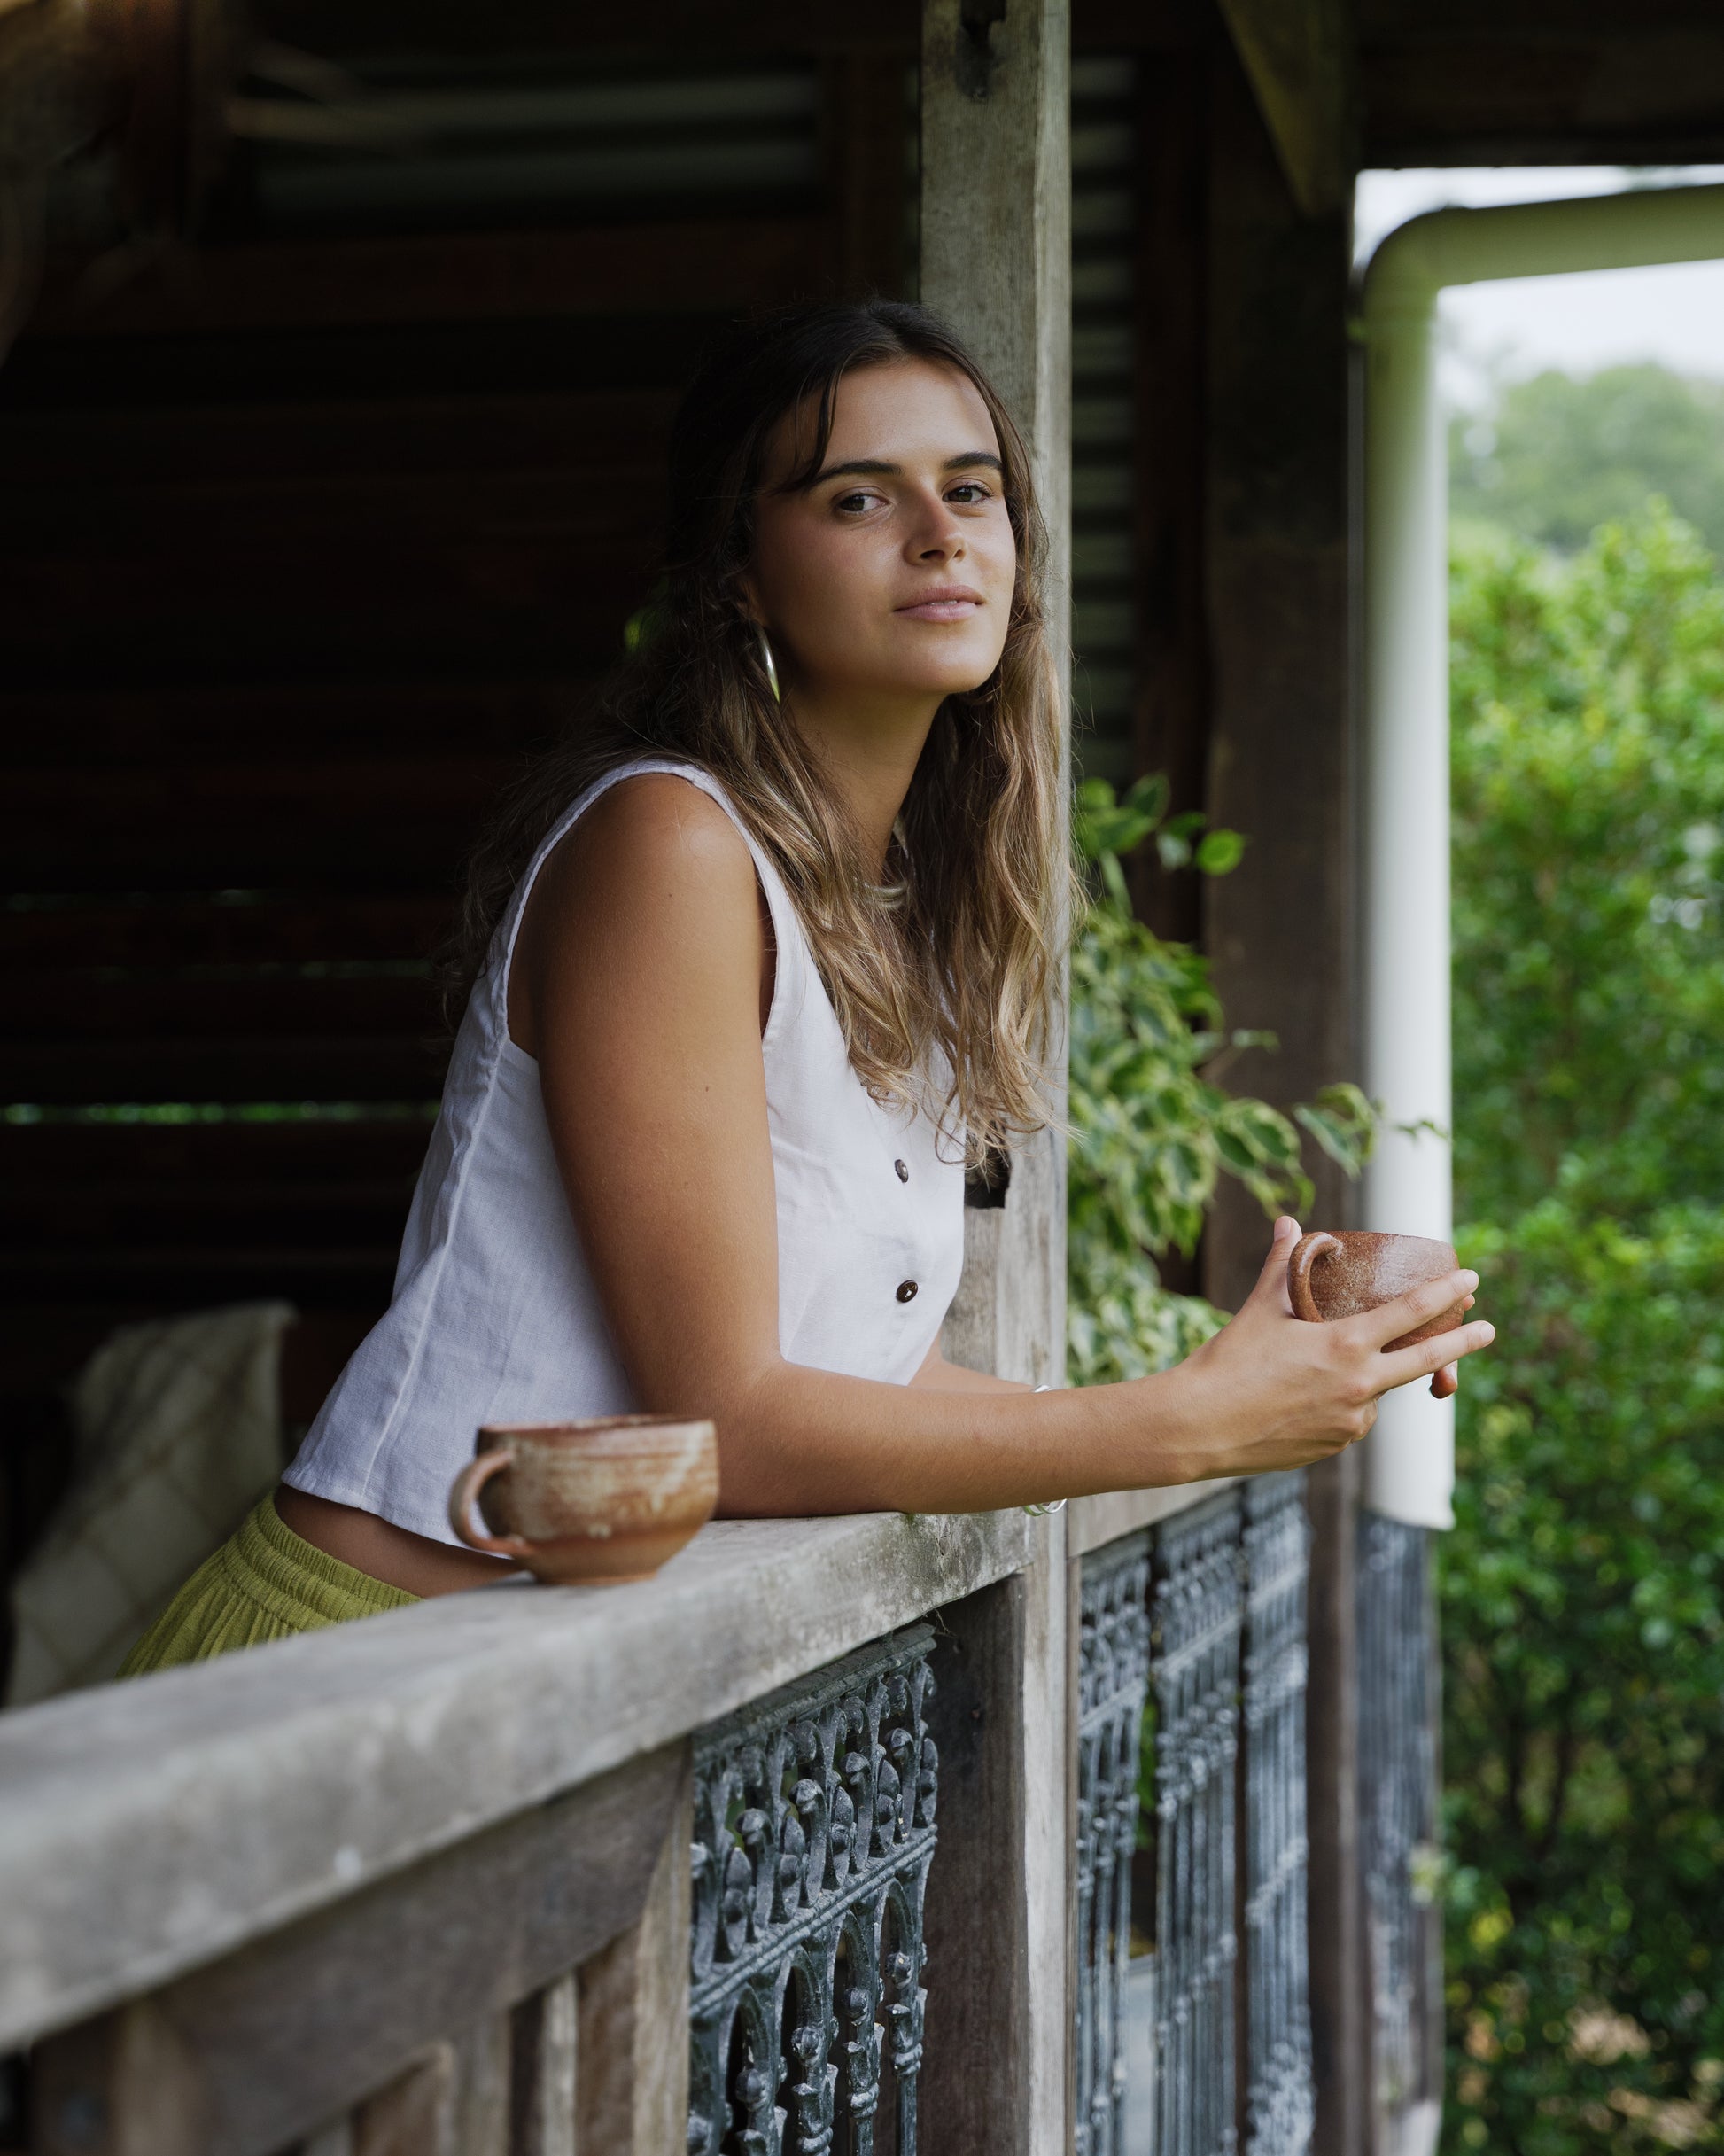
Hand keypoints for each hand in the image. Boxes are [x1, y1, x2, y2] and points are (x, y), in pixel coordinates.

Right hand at [1158, 1217, 1493, 1480]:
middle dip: (1462, 1342)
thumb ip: (1282, 1265)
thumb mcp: (1260, 1307)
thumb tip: (1287, 1222)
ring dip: (1369, 1374)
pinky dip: (1343, 1401)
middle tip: (1488, 1328)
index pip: (1413, 1312)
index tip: (1471, 1280)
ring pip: (1377, 1389)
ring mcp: (1352, 1421)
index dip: (1446, 1293)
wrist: (1199, 1426)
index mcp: (1346, 1345)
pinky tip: (1304, 1397)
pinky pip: (1353, 1416)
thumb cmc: (1229, 1361)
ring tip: (1315, 1369)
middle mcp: (1360, 1385)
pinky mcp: (1337, 1446)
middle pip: (1427, 1359)